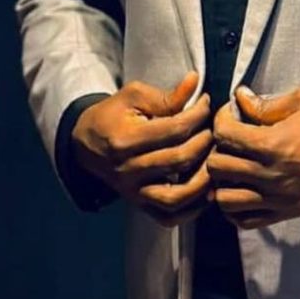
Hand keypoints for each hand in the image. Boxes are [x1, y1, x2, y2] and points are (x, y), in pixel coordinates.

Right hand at [72, 71, 212, 226]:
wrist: (86, 143)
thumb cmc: (112, 115)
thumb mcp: (134, 96)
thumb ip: (167, 95)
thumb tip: (195, 82)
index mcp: (126, 140)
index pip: (174, 129)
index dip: (197, 114)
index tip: (205, 103)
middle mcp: (129, 170)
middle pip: (179, 160)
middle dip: (205, 141)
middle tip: (212, 129)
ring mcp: (134, 191)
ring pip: (176, 196)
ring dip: (203, 179)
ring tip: (213, 158)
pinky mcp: (139, 204)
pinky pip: (168, 217)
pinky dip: (191, 209)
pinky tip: (205, 190)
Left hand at [207, 85, 299, 229]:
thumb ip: (267, 102)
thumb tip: (240, 98)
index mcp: (272, 143)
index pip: (224, 134)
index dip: (221, 119)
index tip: (232, 113)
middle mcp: (270, 174)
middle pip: (217, 167)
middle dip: (216, 148)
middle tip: (230, 138)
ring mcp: (277, 197)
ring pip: (225, 199)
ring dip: (222, 181)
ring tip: (233, 165)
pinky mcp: (285, 212)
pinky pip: (245, 220)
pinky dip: (234, 208)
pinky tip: (241, 190)